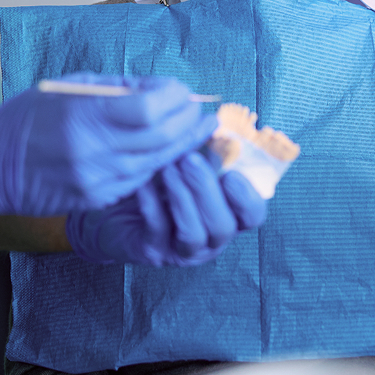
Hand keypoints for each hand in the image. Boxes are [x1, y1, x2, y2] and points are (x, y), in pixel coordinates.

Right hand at [0, 74, 216, 221]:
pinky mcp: (98, 198)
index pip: (149, 109)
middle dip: (188, 122)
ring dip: (182, 145)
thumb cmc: (28, 117)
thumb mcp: (70, 88)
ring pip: (157, 162)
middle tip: (202, 112)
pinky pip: (140, 179)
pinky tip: (171, 151)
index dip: (173, 98)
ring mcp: (97, 179)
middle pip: (161, 137)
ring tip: (198, 129)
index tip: (181, 90)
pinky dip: (159, 163)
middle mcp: (94, 151)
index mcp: (85, 116)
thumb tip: (159, 89)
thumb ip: (117, 89)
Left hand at [66, 151, 267, 266]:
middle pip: (223, 226)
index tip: (231, 173)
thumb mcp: (187, 160)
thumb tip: (212, 123)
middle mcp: (212, 237)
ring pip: (193, 235)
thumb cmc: (164, 177)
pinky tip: (145, 182)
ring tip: (168, 167)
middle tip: (190, 159)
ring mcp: (183, 250)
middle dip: (207, 191)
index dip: (247, 198)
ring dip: (182, 198)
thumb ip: (205, 148)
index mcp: (229, 213)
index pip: (253, 214)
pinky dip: (152, 205)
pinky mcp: (153, 251)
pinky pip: (157, 231)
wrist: (122, 202)